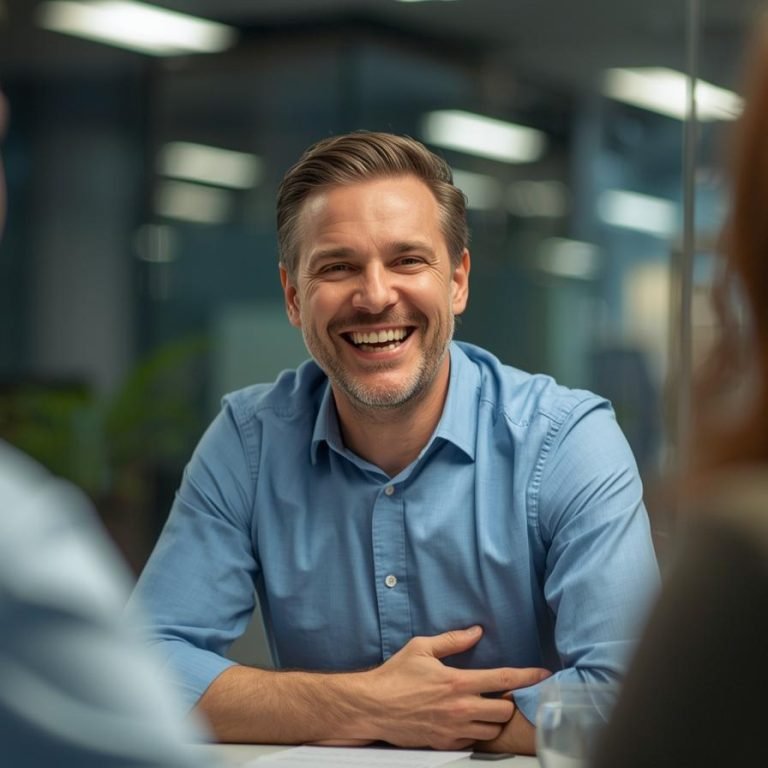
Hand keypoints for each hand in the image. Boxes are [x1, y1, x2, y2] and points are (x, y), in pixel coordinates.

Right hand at [361, 626, 550, 749]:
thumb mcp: (421, 648)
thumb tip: (476, 632)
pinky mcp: (445, 744)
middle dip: (508, 701)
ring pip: (492, 729)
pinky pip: (473, 742)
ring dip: (493, 718)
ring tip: (483, 706)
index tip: (544, 674)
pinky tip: (466, 720)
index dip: (528, 677)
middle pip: (505, 710)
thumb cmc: (395, 675)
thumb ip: (452, 640)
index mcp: (458, 682)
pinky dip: (476, 731)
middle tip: (499, 692)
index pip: (503, 680)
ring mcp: (454, 729)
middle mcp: (461, 708)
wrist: (374, 707)